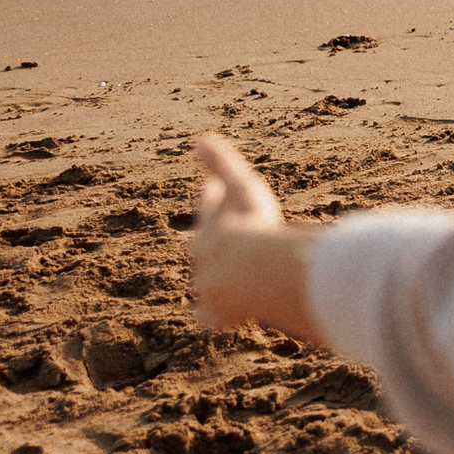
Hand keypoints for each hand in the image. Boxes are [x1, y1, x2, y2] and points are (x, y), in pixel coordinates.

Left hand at [189, 135, 323, 342]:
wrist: (250, 273)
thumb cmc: (254, 228)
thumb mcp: (242, 190)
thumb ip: (223, 163)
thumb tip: (198, 136)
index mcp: (212, 226)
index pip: (210, 209)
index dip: (212, 200)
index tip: (211, 188)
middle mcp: (204, 256)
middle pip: (203, 245)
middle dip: (211, 238)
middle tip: (219, 234)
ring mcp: (207, 286)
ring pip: (208, 281)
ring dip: (217, 278)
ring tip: (227, 279)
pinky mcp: (214, 315)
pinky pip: (212, 317)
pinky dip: (216, 316)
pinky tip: (222, 317)